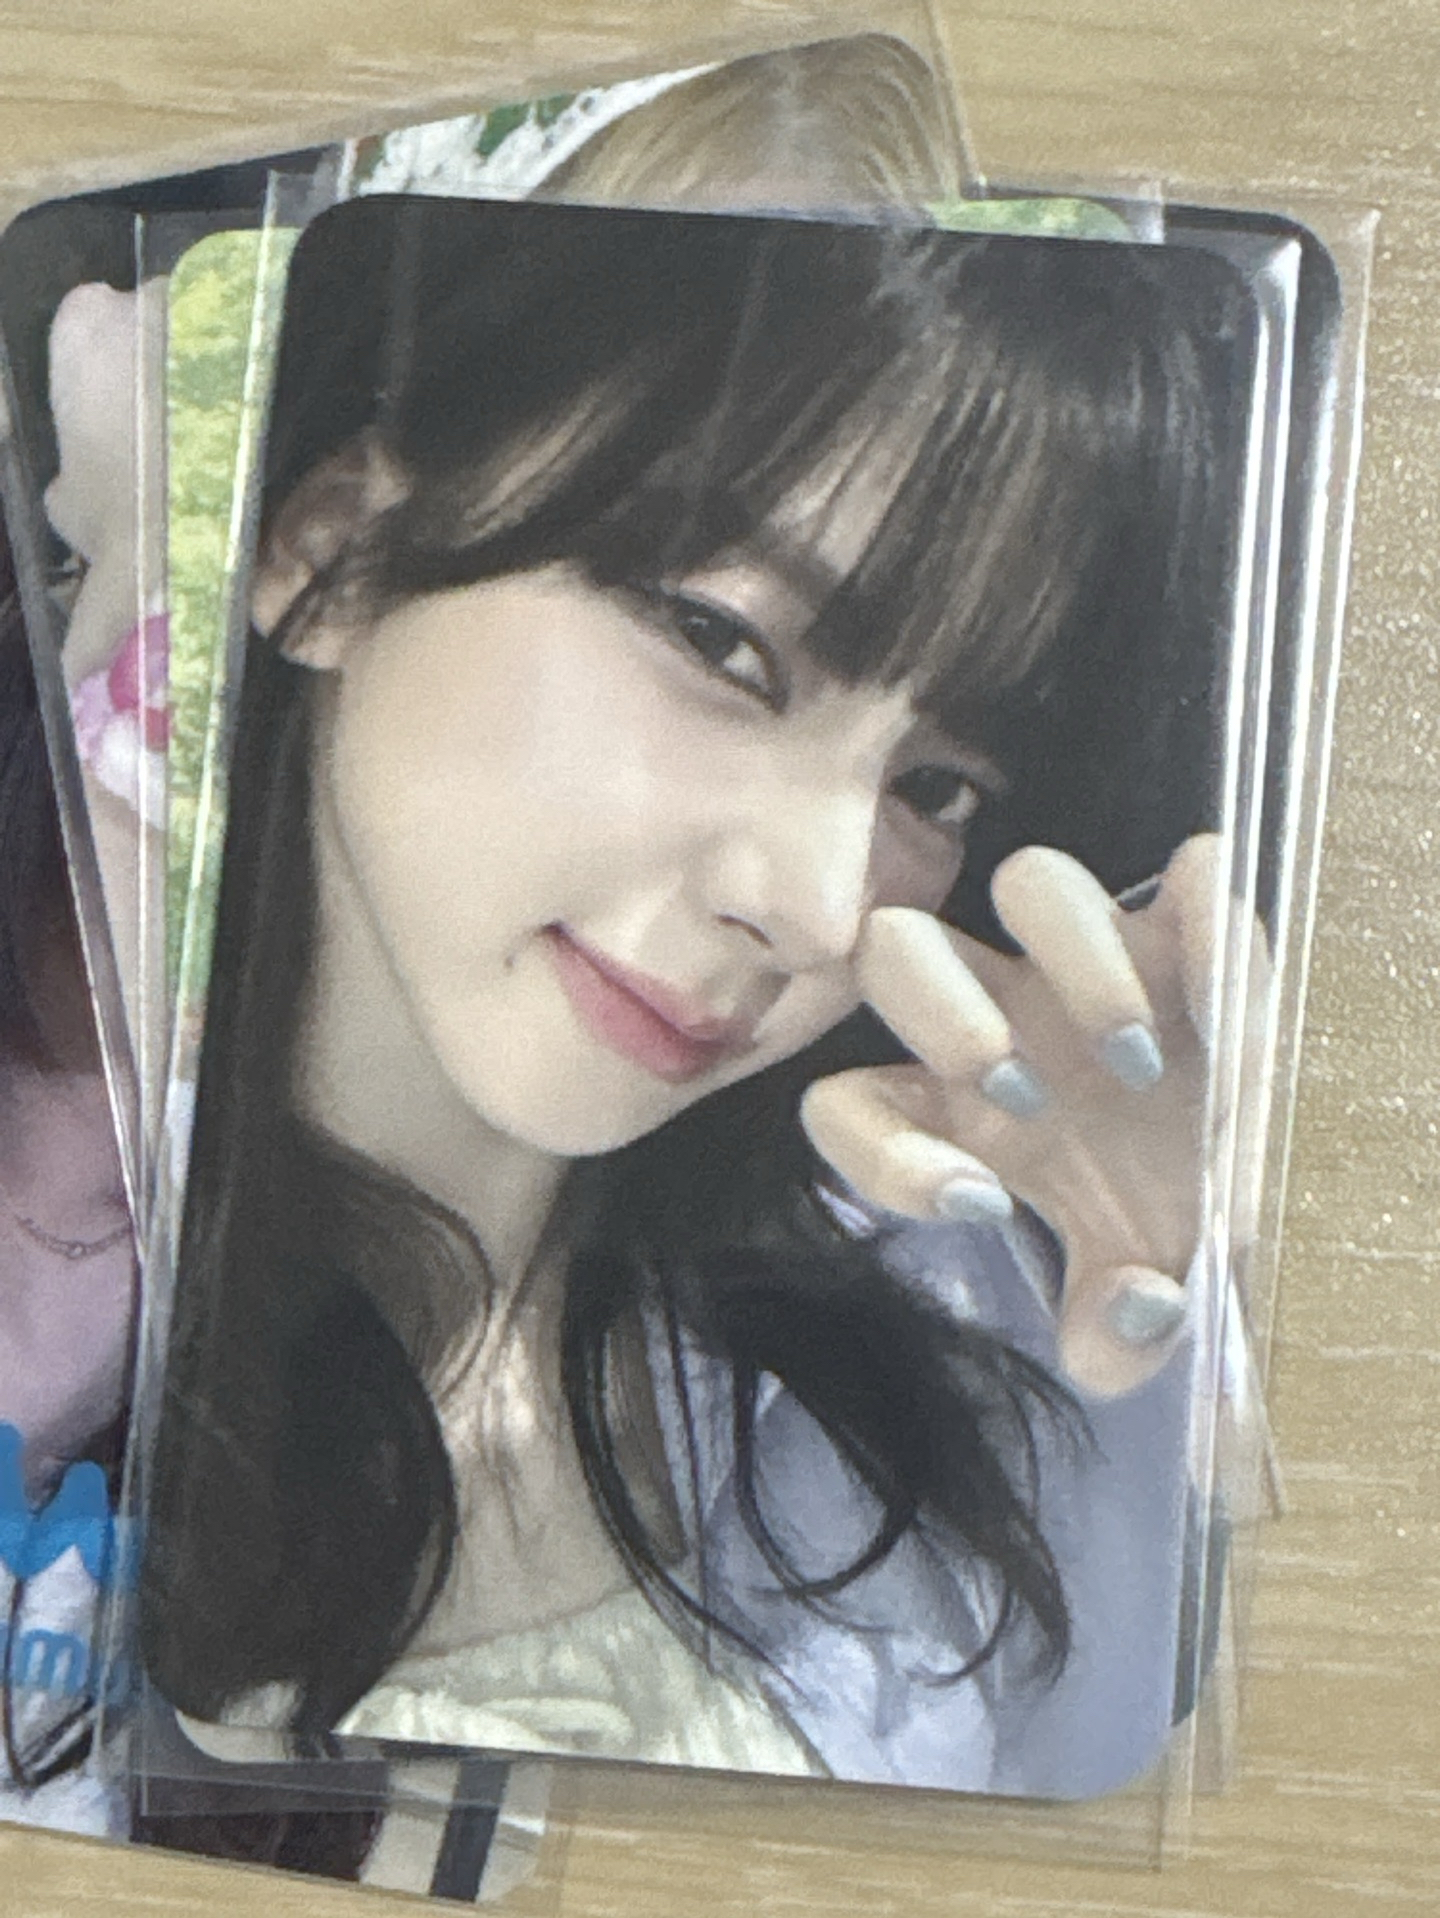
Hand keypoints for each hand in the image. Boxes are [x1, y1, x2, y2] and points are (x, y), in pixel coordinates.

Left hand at [801, 836, 1242, 1397]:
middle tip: (1033, 1102)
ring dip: (1076, 964)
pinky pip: (1191, 872)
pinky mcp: (1195, 924)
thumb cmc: (1156, 1212)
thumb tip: (1131, 1321)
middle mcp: (1001, 1011)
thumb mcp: (1131, 1290)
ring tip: (1137, 1061)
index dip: (887, 1160)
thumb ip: (1116, 1333)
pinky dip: (1208, 928)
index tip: (983, 1206)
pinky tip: (1224, 1018)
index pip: (844, 1108)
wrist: (1247, 1157)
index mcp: (951, 1105)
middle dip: (950, 1020)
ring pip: (1031, 879)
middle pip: (897, 947)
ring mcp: (1093, 955)